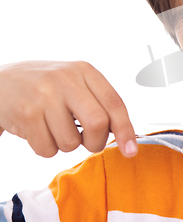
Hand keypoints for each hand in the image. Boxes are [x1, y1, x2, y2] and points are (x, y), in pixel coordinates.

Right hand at [0, 61, 136, 157]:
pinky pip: (47, 149)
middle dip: (96, 142)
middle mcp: (66, 79)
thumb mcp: (74, 82)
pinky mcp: (26, 114)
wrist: (0, 81)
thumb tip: (123, 134)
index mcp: (85, 71)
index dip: (126, 130)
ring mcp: (45, 96)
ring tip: (54, 128)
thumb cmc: (46, 87)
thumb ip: (98, 102)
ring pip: (71, 142)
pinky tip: (38, 130)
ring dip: (66, 145)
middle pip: (98, 124)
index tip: (131, 150)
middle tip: (87, 142)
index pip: (115, 103)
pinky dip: (46, 148)